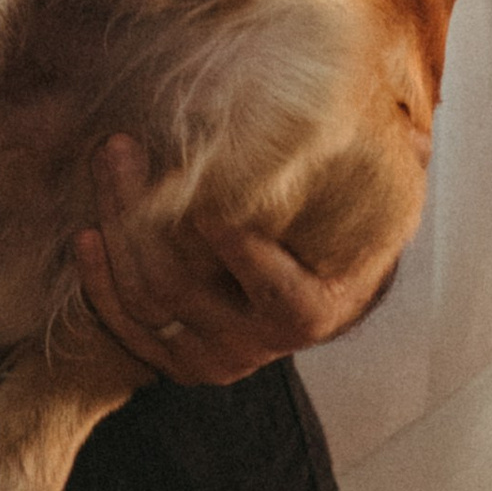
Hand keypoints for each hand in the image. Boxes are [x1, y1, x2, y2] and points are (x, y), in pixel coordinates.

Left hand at [73, 133, 412, 378]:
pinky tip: (86, 234)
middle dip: (140, 211)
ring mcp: (214, 355)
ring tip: (108, 160)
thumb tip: (405, 134)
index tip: (201, 195)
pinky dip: (99, 282)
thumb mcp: (368, 191)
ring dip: (115, 227)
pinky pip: (124, 326)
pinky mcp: (174, 355)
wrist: (313, 275)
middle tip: (120, 145)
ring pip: (144, 301)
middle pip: (181, 284)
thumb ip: (371, 163)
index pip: (271, 289)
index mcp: (312, 308)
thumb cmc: (338, 218)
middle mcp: (261, 343)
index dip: (233, 245)